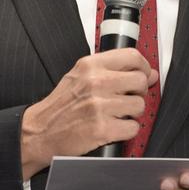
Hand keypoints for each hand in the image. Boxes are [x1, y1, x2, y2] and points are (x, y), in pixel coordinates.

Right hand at [20, 49, 157, 177]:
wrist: (39, 133)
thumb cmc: (61, 106)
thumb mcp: (80, 77)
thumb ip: (112, 71)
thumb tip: (149, 73)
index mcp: (90, 66)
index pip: (132, 56)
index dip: (143, 67)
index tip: (143, 75)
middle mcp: (95, 83)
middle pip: (140, 81)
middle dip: (138, 92)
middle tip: (126, 99)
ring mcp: (99, 106)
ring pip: (139, 105)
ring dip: (132, 113)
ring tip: (115, 115)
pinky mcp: (102, 129)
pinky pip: (133, 127)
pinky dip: (127, 131)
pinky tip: (113, 128)